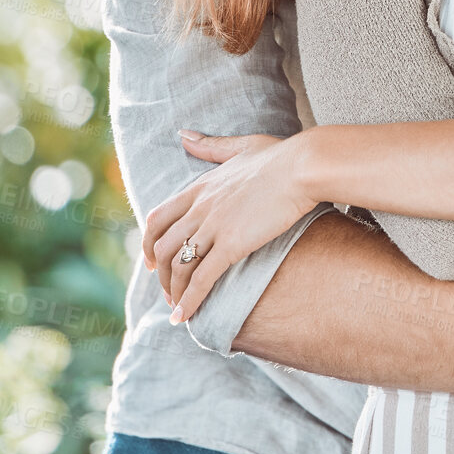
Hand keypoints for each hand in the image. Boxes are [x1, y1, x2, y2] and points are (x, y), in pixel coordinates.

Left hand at [140, 130, 316, 323]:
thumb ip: (209, 145)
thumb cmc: (280, 156)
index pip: (158, 218)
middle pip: (163, 247)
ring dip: (174, 291)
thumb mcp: (239, 146)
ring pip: (179, 266)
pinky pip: (201, 278)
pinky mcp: (231, 244)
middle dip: (161, 274)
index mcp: (200, 187)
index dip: (150, 243)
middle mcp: (199, 207)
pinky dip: (189, 301)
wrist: (303, 166)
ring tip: (178, 309)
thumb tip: (183, 135)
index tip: (152, 261)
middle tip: (167, 292)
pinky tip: (185, 317)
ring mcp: (213, 226)